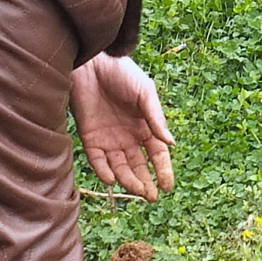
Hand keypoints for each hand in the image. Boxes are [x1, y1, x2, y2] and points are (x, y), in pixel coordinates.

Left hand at [71, 53, 173, 200]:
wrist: (92, 63)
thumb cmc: (122, 73)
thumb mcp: (145, 93)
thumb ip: (156, 118)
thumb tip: (171, 144)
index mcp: (145, 127)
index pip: (157, 155)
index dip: (163, 170)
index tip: (168, 187)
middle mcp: (128, 137)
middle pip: (139, 166)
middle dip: (146, 183)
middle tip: (151, 197)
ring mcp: (109, 139)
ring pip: (120, 167)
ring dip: (128, 181)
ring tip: (136, 191)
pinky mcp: (90, 138)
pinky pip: (97, 161)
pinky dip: (103, 172)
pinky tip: (111, 180)